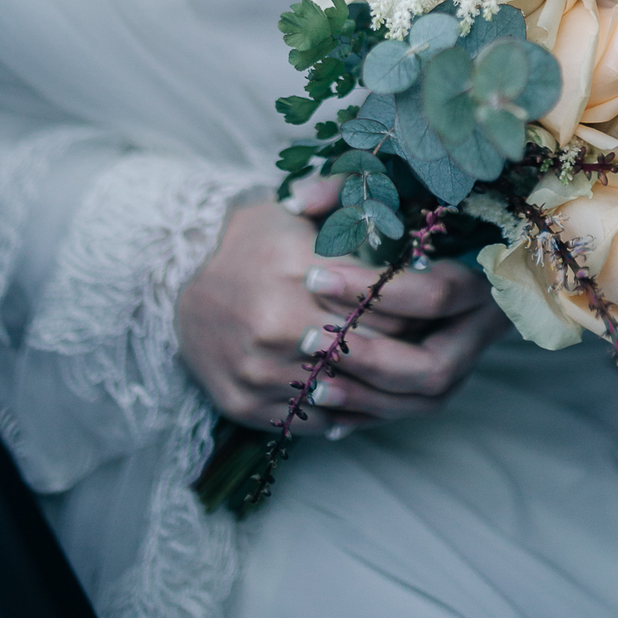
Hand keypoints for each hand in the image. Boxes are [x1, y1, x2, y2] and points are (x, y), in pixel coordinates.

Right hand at [176, 179, 506, 437]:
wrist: (179, 280)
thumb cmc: (254, 239)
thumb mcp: (298, 207)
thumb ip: (349, 197)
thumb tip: (405, 209)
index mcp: (297, 267)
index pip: (383, 298)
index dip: (417, 302)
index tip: (438, 300)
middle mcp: (277, 322)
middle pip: (369, 347)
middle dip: (407, 346)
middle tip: (433, 340)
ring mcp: (259, 369)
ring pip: (343, 390)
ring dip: (379, 386)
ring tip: (407, 375)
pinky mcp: (245, 403)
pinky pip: (312, 420)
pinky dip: (343, 412)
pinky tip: (363, 397)